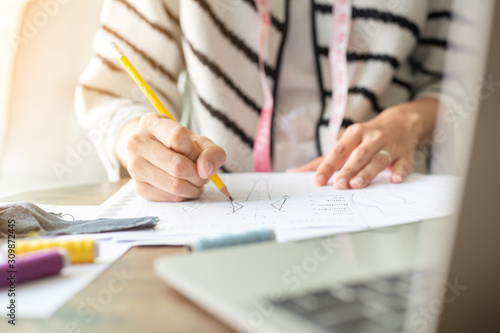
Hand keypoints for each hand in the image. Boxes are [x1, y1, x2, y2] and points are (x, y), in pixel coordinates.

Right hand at [116, 112, 225, 201]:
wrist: (155, 152)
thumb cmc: (180, 145)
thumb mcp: (199, 141)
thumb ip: (211, 152)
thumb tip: (206, 170)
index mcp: (151, 123)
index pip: (177, 137)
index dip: (195, 151)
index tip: (200, 157)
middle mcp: (137, 143)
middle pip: (178, 166)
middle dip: (198, 175)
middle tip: (203, 175)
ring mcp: (134, 166)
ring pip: (175, 185)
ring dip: (194, 188)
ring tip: (196, 181)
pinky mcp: (139, 187)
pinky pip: (170, 197)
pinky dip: (184, 195)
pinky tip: (184, 187)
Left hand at [292, 98, 437, 188]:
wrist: (402, 122)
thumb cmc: (366, 136)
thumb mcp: (346, 142)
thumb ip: (323, 159)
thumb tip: (295, 172)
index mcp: (354, 133)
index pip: (338, 151)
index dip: (328, 165)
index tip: (318, 180)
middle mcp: (372, 138)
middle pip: (358, 155)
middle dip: (348, 170)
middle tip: (339, 185)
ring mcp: (390, 145)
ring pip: (378, 159)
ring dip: (368, 172)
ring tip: (357, 184)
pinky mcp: (405, 154)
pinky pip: (404, 163)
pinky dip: (400, 171)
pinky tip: (394, 179)